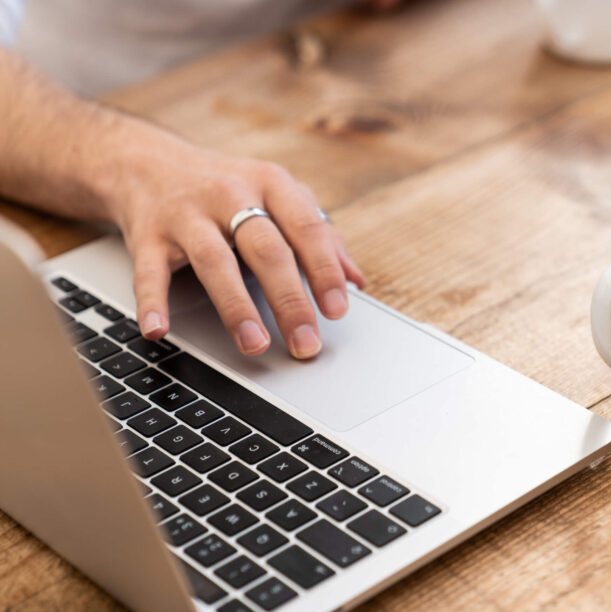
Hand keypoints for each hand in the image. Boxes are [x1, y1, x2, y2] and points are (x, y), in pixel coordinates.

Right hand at [107, 132, 363, 359]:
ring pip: (215, 262)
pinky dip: (153, 302)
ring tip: (255, 343)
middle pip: (267, 250)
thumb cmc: (227, 188)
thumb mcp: (277, 197)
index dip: (324, 270)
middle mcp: (230, 194)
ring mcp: (186, 213)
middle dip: (290, 300)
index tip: (338, 309)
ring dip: (236, 306)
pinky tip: (159, 330)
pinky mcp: (147, 233)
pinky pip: (150, 271)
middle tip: (306, 343)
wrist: (146, 161)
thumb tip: (356, 280)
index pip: (306, 229)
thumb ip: (319, 235)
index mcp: (270, 184)